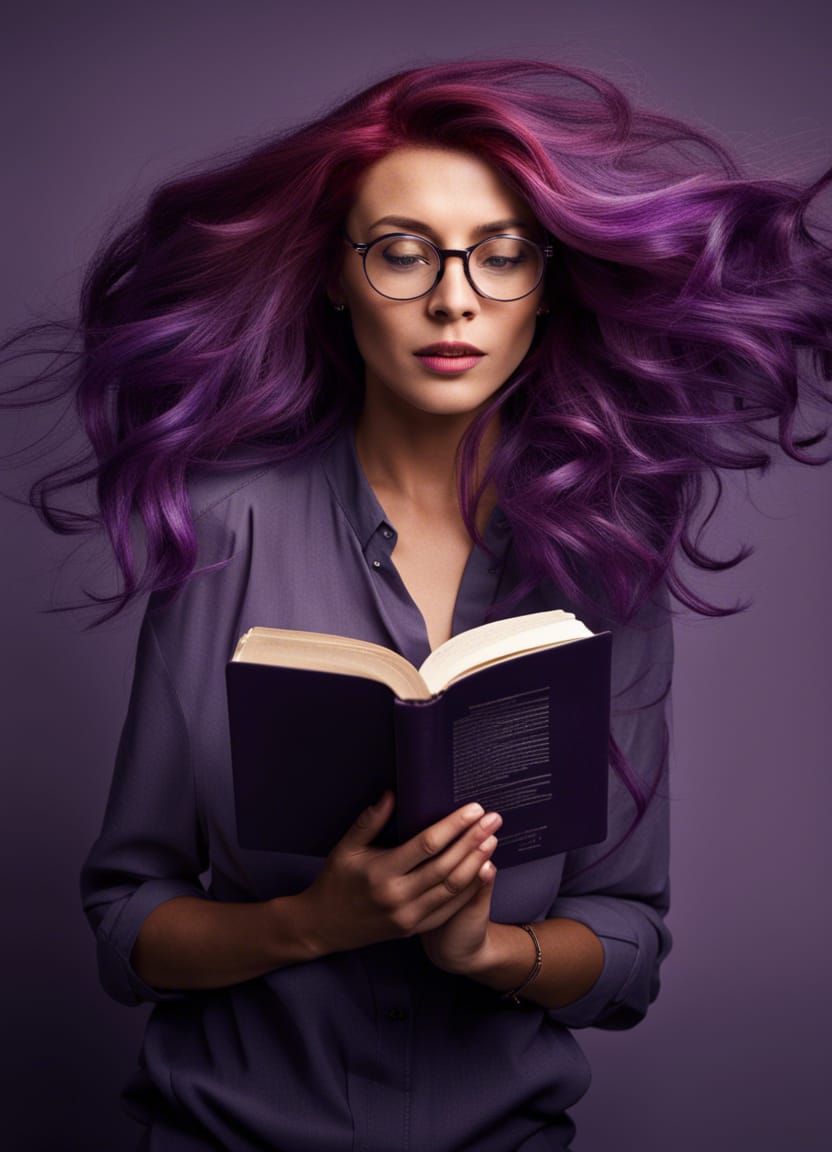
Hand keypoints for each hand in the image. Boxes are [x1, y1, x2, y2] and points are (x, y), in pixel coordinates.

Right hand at [300, 792, 502, 955]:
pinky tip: (482, 872)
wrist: (324, 926)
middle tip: (494, 820)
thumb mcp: (346, 847)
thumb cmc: (335, 881)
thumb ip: (369, 821)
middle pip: (446, 866)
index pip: (427, 845)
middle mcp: (398, 896)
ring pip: (452, 889)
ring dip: (476, 863)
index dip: (454, 826)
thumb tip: (391, 793)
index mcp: (382, 872)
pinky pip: (448, 910)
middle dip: (473, 840)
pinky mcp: (414, 929)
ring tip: (492, 841)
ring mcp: (408, 917)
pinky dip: (468, 890)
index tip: (474, 809)